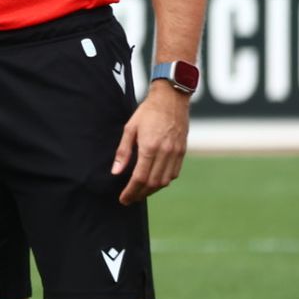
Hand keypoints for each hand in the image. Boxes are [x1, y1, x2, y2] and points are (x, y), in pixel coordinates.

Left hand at [112, 81, 189, 204]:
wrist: (172, 100)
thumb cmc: (147, 112)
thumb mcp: (130, 128)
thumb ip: (123, 151)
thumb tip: (116, 171)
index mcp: (150, 147)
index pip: (140, 177)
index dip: (131, 191)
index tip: (123, 199)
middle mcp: (165, 153)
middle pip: (153, 183)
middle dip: (140, 194)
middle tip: (129, 199)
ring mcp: (176, 153)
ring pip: (165, 181)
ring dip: (152, 190)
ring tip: (140, 193)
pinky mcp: (182, 152)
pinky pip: (174, 173)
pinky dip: (163, 181)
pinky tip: (154, 182)